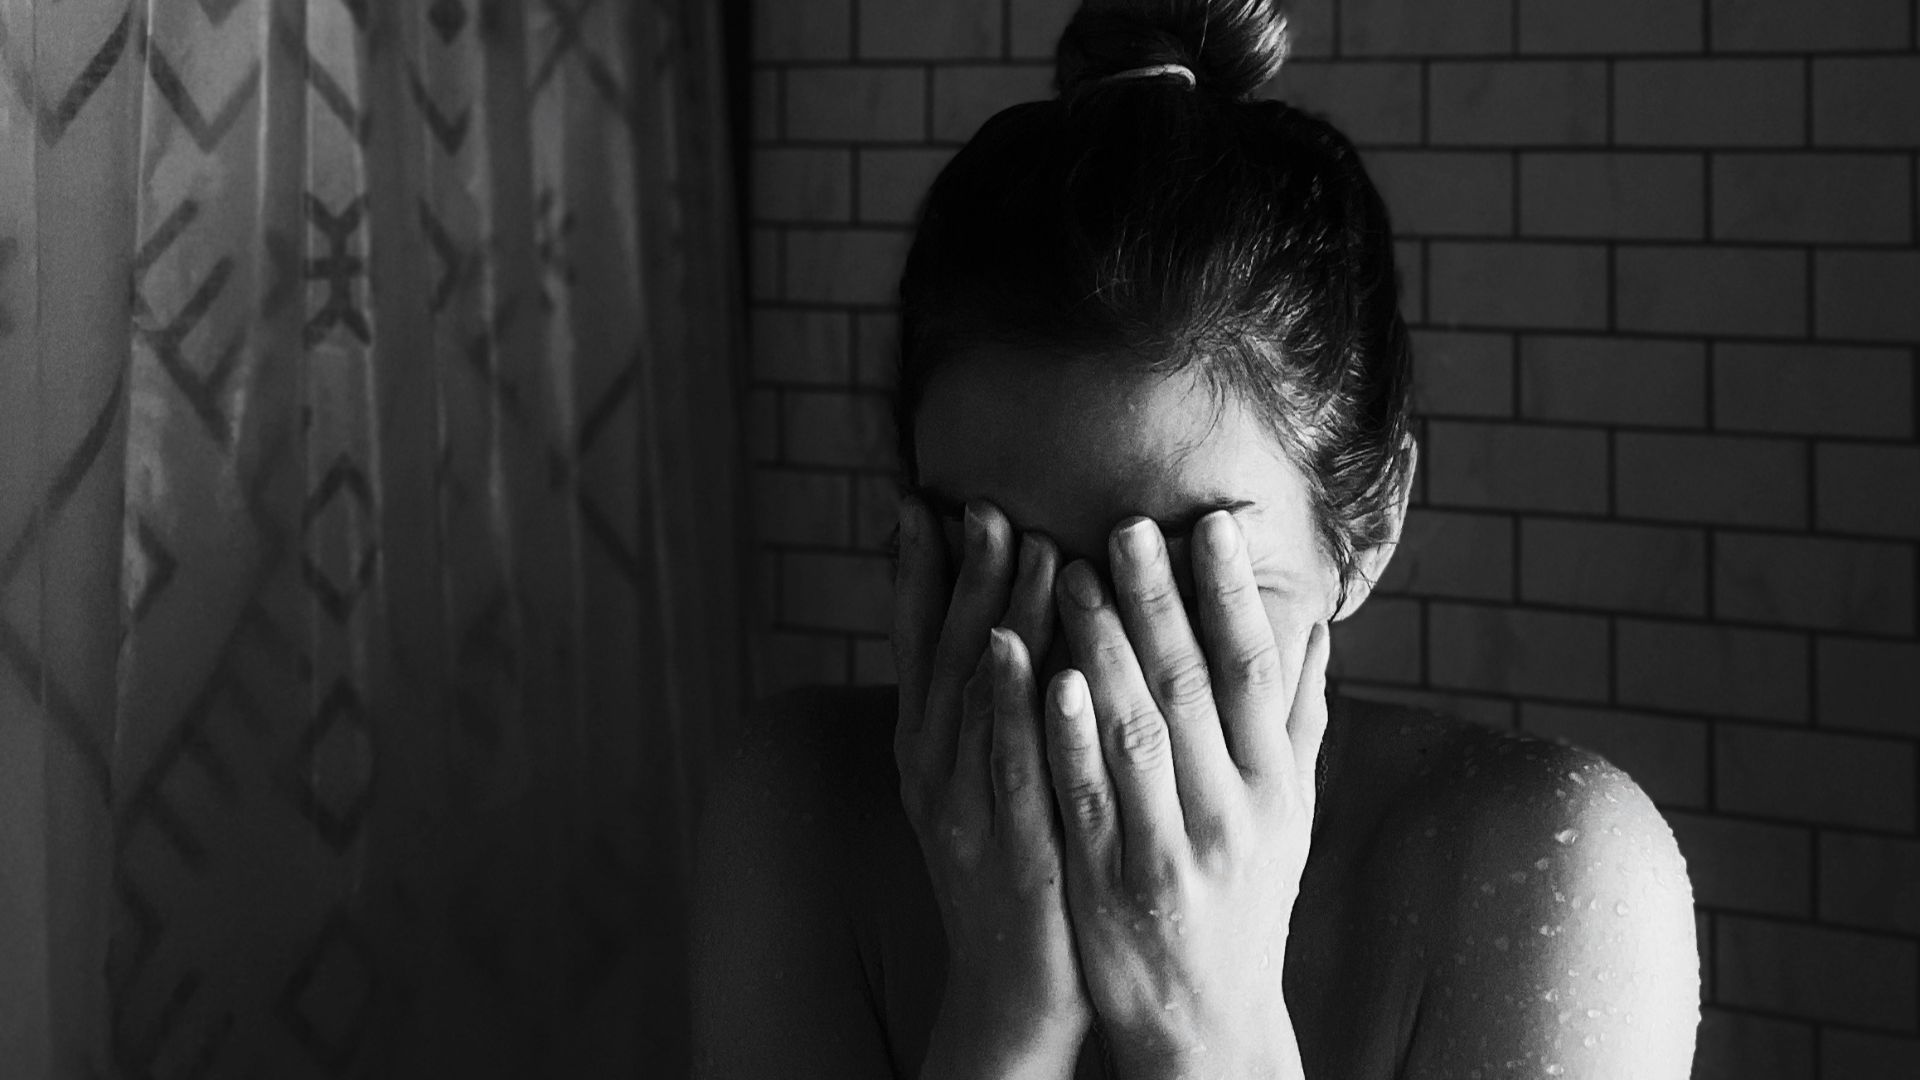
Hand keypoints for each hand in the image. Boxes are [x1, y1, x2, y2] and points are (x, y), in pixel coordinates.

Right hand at [892, 495, 1092, 1077]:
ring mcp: (963, 808)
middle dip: (962, 575)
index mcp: (926, 750)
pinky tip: (1019, 650)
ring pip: (973, 696)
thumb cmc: (1018, 870)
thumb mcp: (994, 779)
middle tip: (985, 503)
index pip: (915, 645)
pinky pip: (1002, 763)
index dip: (915, 573)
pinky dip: (1006, 703)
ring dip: (993, 614)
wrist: (1015, 989)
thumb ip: (998, 707)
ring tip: (1021, 544)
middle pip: (943, 655)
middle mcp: (932, 769)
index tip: (923, 501)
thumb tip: (1011, 623)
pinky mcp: (1004, 846)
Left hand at [1044, 510, 1329, 1078]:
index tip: (1209, 524)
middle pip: (1194, 687)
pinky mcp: (1110, 883)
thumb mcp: (1290, 815)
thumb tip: (1318, 625)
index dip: (1233, 595)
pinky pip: (1087, 797)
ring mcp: (1171, 850)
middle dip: (1157, 601)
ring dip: (1102, 648)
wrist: (1209, 1020)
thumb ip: (1297, 720)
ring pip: (1137, 732)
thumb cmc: (1247, 900)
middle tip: (1122, 524)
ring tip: (1064, 574)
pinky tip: (1045, 676)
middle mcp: (1232, 813)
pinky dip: (1067, 733)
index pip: (1256, 671)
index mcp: (1274, 786)